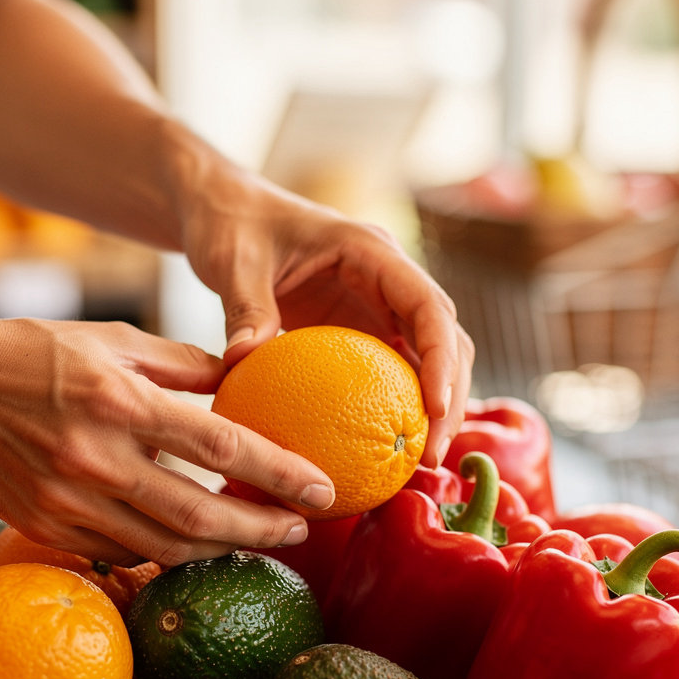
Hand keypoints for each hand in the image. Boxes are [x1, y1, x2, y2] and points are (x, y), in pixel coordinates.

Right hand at [0, 316, 334, 566]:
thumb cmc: (30, 352)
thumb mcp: (110, 340)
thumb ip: (182, 363)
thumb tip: (242, 377)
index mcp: (119, 402)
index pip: (221, 444)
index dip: (279, 472)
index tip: (321, 489)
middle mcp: (95, 459)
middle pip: (199, 513)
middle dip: (260, 529)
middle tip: (299, 530)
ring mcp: (67, 502)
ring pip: (162, 547)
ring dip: (219, 550)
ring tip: (256, 540)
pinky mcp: (45, 528)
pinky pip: (120, 555)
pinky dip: (164, 556)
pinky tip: (194, 548)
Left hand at [180, 172, 473, 467]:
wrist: (227, 214)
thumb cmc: (233, 226)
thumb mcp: (235, 262)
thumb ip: (245, 307)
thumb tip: (240, 361)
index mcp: (372, 252)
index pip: (428, 306)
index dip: (442, 358)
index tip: (436, 409)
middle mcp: (389, 279)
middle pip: (445, 338)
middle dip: (451, 395)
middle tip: (430, 456)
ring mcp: (379, 306)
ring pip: (429, 358)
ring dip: (435, 408)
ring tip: (420, 464)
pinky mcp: (362, 330)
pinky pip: (392, 371)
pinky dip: (400, 407)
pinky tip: (386, 451)